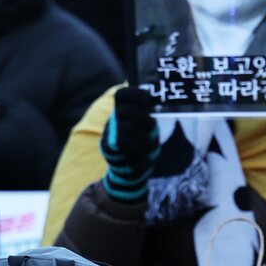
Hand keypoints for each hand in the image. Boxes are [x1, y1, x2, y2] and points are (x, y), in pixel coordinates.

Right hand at [100, 86, 159, 202]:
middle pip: (128, 110)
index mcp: (122, 112)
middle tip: (152, 129)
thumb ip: (146, 116)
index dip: (134, 93)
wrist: (129, 172)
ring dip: (146, 141)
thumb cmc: (141, 148)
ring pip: (130, 128)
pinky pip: (127, 145)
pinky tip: (144, 161)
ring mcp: (110, 133)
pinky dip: (141, 155)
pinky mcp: (110, 147)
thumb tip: (155, 99)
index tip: (148, 99)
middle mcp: (113, 120)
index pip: (122, 95)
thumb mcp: (145, 130)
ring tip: (149, 149)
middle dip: (145, 120)